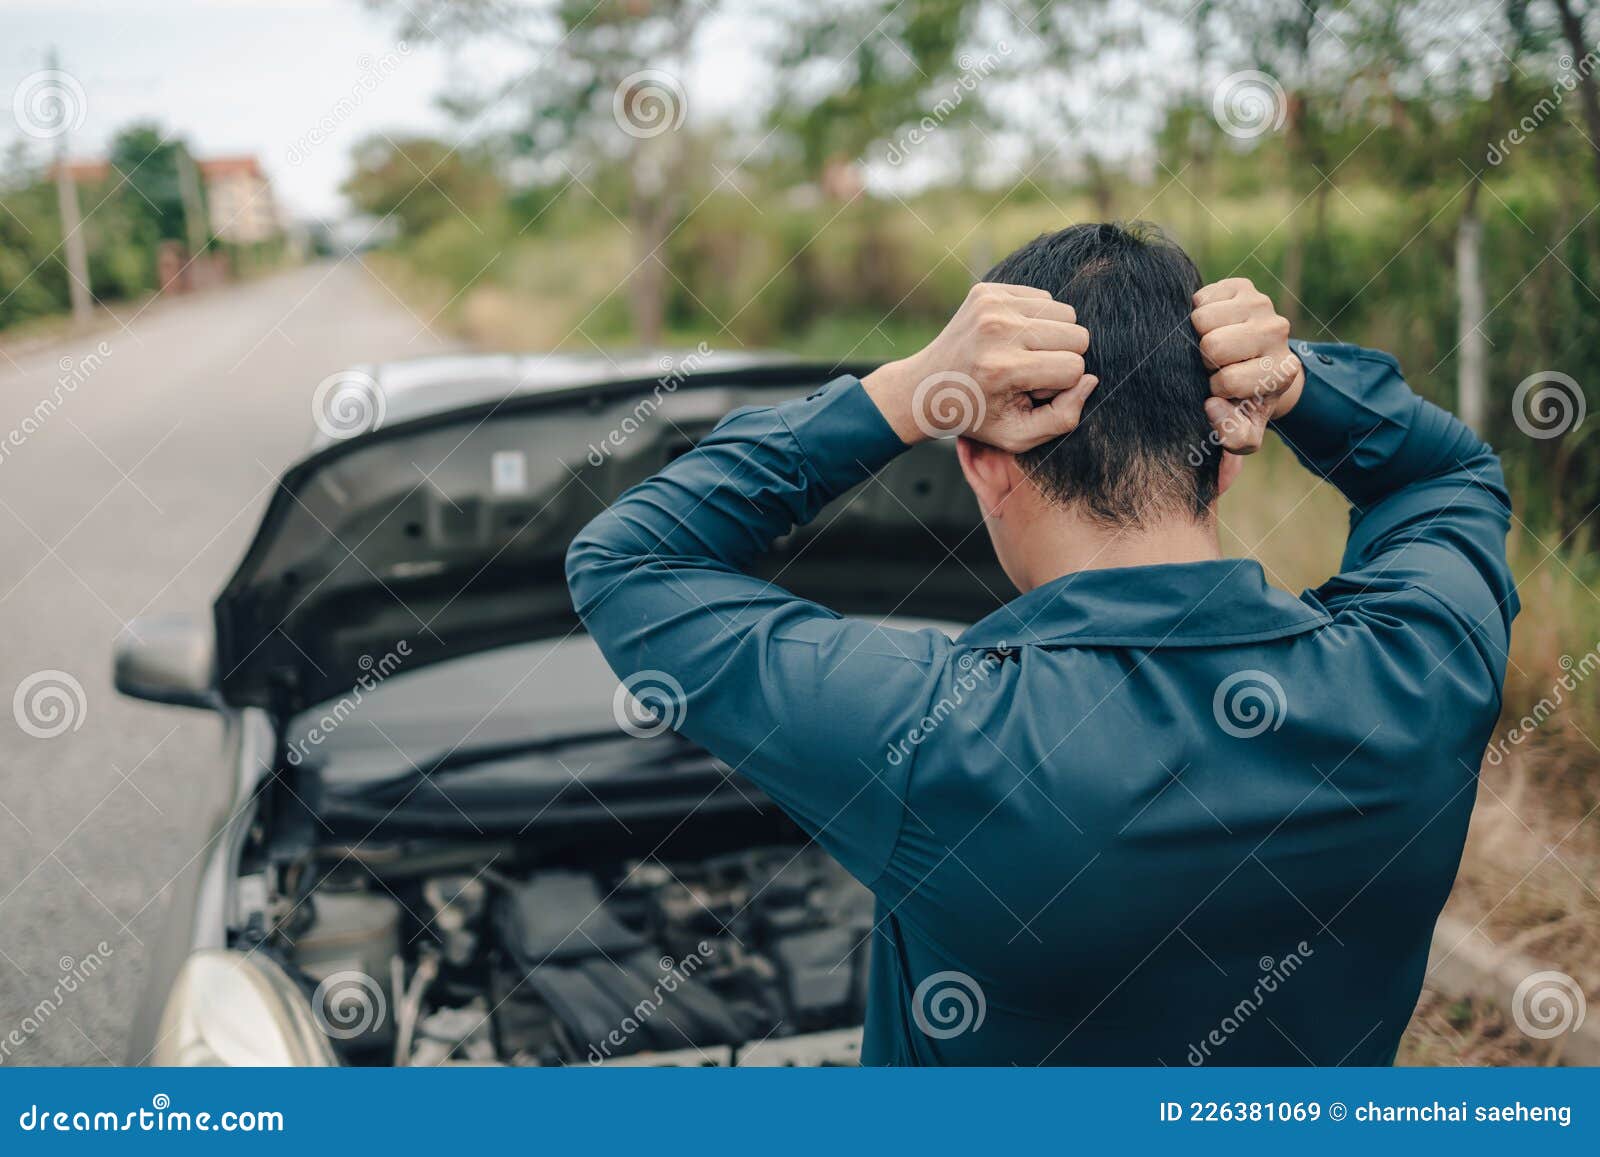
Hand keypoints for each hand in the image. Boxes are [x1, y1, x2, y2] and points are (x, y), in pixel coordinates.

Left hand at [862, 283, 1096, 451]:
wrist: (927, 387)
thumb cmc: (979, 416)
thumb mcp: (1019, 437)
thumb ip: (1063, 418)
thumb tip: (1091, 379)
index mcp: (1002, 368)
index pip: (1074, 368)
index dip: (1060, 386)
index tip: (1031, 392)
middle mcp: (997, 330)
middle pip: (1077, 335)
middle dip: (1062, 358)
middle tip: (1028, 374)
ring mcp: (990, 304)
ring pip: (1065, 313)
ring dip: (1051, 338)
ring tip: (1021, 356)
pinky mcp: (987, 290)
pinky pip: (1044, 298)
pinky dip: (1036, 320)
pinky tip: (1011, 339)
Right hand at [1190, 277, 1303, 453]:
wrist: (1253, 365)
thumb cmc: (1243, 401)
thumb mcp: (1243, 431)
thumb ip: (1233, 437)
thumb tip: (1211, 404)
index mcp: (1282, 370)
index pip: (1228, 381)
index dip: (1216, 389)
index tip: (1225, 390)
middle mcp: (1278, 332)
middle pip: (1212, 345)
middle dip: (1204, 360)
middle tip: (1215, 366)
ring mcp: (1262, 305)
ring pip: (1202, 318)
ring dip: (1198, 336)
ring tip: (1213, 346)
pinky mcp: (1242, 286)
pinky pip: (1200, 298)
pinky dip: (1197, 314)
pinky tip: (1213, 327)